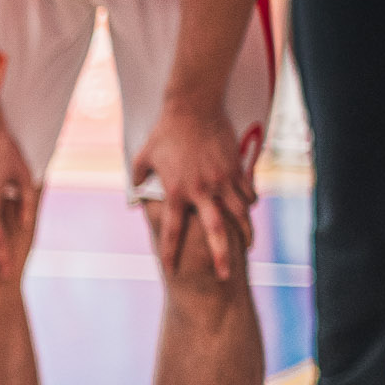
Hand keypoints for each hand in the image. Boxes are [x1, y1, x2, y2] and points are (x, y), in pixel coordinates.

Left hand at [131, 99, 253, 280]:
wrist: (193, 108)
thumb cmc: (165, 132)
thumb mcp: (143, 156)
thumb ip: (138, 178)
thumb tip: (135, 191)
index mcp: (176, 192)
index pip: (171, 230)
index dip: (171, 252)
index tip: (171, 271)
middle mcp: (201, 191)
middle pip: (215, 231)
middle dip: (221, 256)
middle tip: (224, 276)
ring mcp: (222, 180)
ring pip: (239, 213)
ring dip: (244, 231)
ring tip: (247, 245)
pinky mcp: (236, 169)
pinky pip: (248, 192)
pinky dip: (249, 203)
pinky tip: (249, 210)